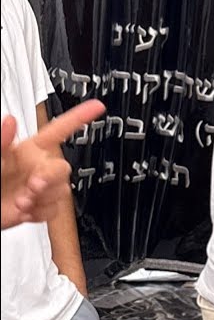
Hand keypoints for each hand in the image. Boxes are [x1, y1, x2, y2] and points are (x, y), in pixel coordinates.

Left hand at [2, 100, 105, 229]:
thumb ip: (2, 140)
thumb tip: (10, 120)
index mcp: (28, 149)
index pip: (59, 129)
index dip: (80, 117)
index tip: (97, 106)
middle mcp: (38, 166)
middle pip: (63, 167)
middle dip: (50, 178)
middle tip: (33, 185)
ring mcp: (41, 187)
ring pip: (62, 190)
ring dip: (43, 198)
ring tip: (23, 201)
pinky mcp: (41, 207)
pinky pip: (56, 210)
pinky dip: (41, 213)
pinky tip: (26, 210)